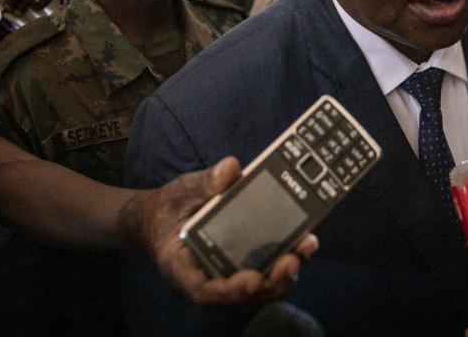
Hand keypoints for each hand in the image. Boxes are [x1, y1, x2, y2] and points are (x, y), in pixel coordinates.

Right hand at [122, 157, 318, 308]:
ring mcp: (227, 278)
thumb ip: (204, 183)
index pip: (205, 293)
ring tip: (306, 246)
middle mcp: (208, 282)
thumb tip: (231, 169)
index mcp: (182, 270)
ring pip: (260, 289)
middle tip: (293, 259)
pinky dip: (286, 259)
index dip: (231, 292)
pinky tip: (304, 240)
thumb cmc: (169, 210)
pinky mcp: (244, 268)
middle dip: (271, 282)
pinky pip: (266, 272)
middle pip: (242, 297)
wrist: (161, 220)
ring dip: (285, 272)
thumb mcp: (181, 191)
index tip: (253, 280)